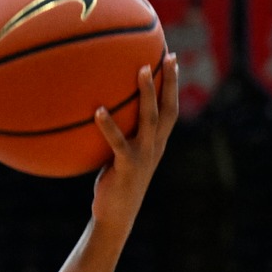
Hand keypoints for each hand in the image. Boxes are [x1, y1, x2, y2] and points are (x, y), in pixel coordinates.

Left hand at [91, 54, 178, 228]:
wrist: (116, 215)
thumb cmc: (115, 182)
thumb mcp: (121, 155)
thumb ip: (120, 134)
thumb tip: (102, 108)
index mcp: (157, 143)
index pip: (171, 108)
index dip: (173, 84)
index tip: (172, 58)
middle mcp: (155, 146)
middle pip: (169, 108)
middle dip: (170, 82)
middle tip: (168, 56)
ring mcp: (143, 156)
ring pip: (150, 119)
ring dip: (147, 94)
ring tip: (141, 70)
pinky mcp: (126, 167)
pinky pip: (118, 142)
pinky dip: (108, 126)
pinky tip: (98, 111)